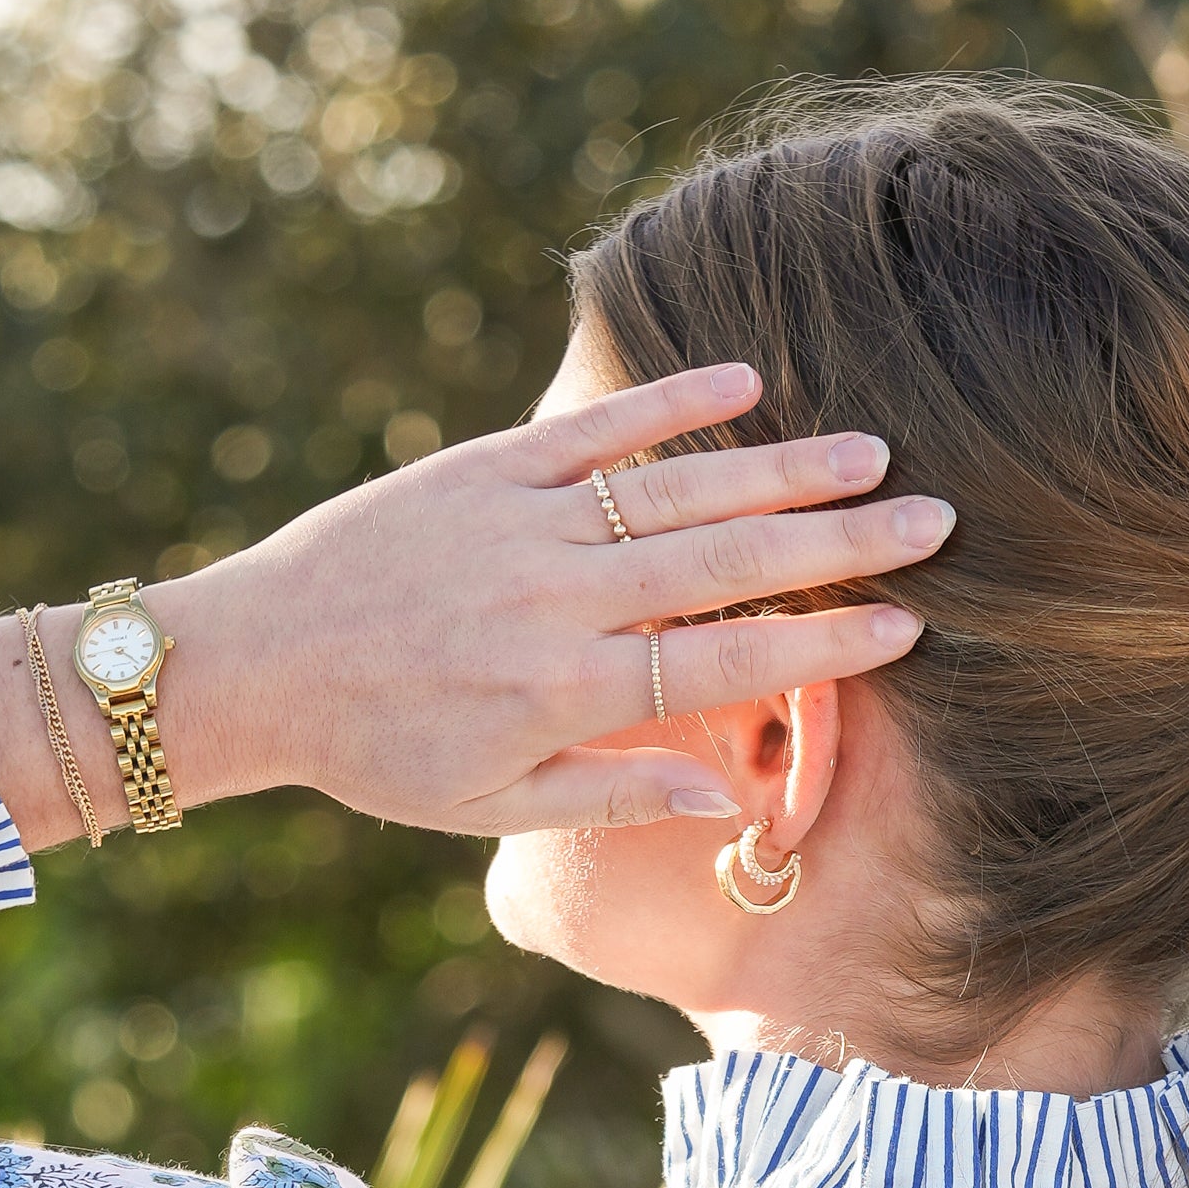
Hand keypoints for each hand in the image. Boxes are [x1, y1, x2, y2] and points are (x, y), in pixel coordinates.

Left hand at [0, 365, 951, 853]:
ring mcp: (523, 523)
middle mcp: (559, 602)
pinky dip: (670, 404)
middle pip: (729, 566)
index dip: (826, 645)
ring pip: (678, 492)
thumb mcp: (494, 805)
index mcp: (570, 692)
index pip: (729, 664)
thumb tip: (731, 792)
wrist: (254, 665)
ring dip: (782, 468)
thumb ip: (617, 792)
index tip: (906, 627)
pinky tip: (746, 382)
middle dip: (840, 543)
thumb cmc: (382, 753)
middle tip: (933, 520)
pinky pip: (593, 431)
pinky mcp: (482, 466)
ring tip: (871, 454)